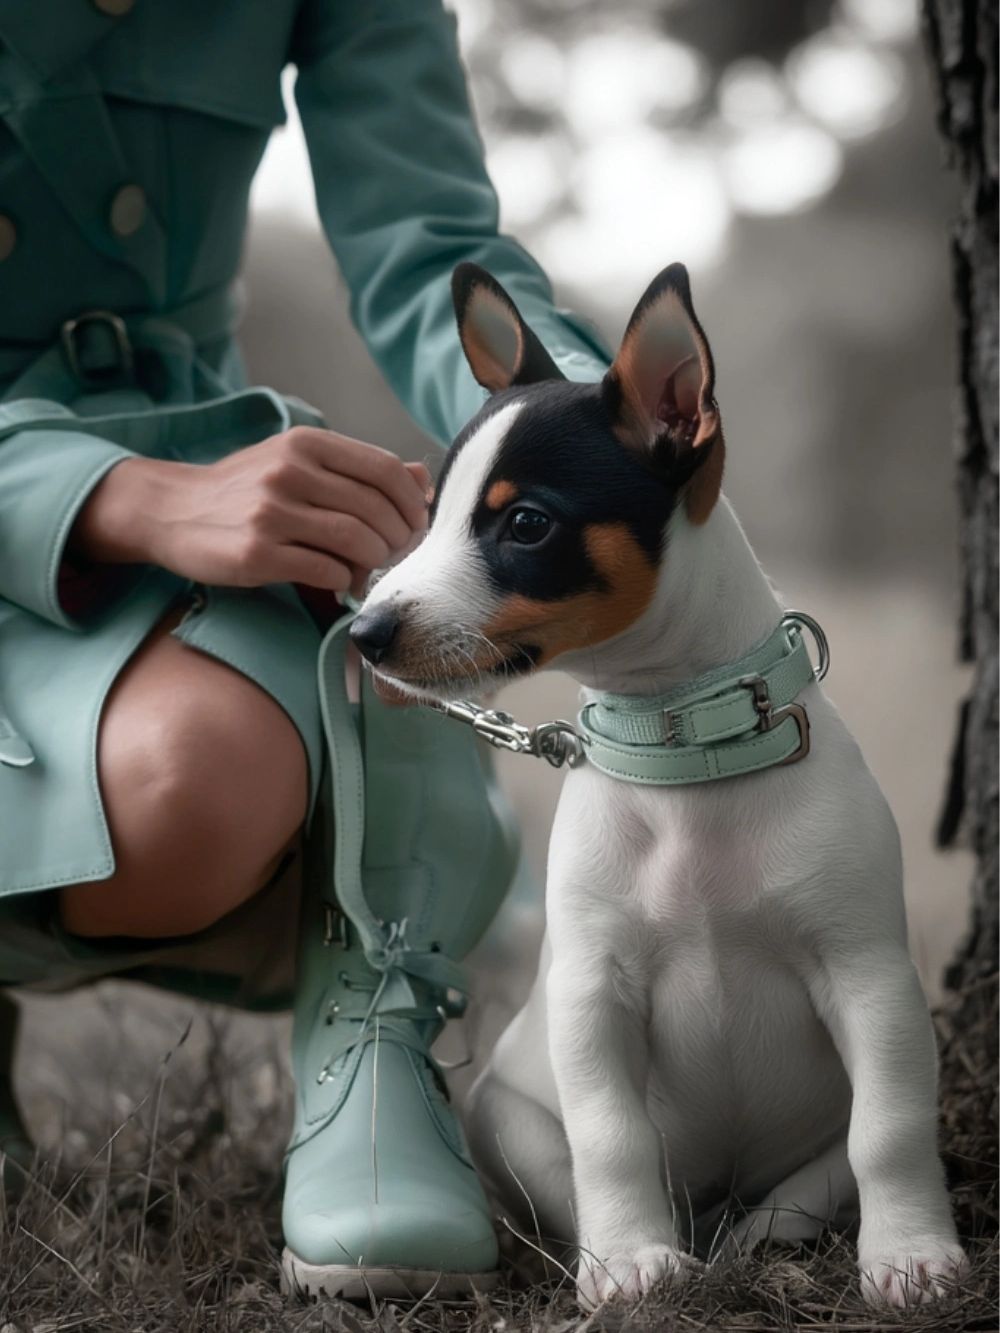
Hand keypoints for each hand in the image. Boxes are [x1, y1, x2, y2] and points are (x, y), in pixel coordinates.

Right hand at [72, 427, 431, 594]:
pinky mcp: (257, 554)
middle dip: (397, 539)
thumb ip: (356, 468)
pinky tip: (338, 581)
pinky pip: (326, 571)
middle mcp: (290, 472)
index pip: (385, 470)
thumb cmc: (243, 489)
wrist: (170, 510)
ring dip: (373, 562)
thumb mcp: (296, 462)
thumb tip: (421, 478)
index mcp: (306, 444)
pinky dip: (344, 580)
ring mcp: (271, 513)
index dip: (412, 504)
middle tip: (394, 555)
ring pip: (356, 541)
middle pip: (376, 510)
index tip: (415, 525)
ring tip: (367, 569)